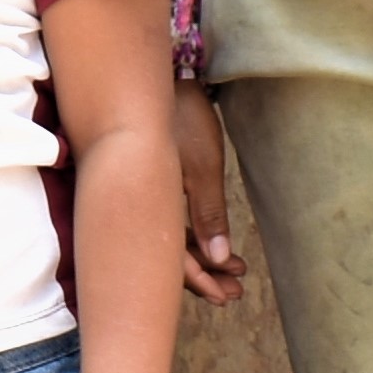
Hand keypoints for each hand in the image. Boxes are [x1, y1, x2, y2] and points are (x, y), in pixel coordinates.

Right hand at [162, 75, 245, 302]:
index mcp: (146, 208)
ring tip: (233, 271)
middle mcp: (137, 209)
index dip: (200, 281)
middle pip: (168, 257)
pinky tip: (214, 244)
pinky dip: (193, 237)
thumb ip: (208, 215)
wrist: (156, 79)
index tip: (228, 294)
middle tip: (234, 292)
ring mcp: (141, 199)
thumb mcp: (201, 169)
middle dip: (204, 276)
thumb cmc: (181, 121)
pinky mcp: (148, 189)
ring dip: (201, 258)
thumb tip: (219, 259)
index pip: (171, 261)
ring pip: (169, 241)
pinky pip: (168, 223)